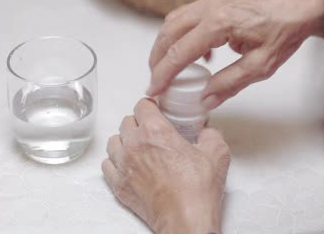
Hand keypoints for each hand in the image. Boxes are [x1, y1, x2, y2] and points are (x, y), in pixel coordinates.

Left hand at [102, 98, 230, 233]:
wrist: (186, 218)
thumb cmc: (196, 190)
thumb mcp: (217, 153)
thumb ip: (211, 135)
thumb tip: (207, 132)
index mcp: (155, 131)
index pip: (142, 105)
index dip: (151, 106)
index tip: (157, 110)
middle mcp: (134, 145)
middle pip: (126, 122)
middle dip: (139, 122)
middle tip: (152, 129)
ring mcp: (123, 166)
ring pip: (113, 142)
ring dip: (124, 140)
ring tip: (138, 146)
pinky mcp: (119, 185)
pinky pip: (107, 165)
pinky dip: (115, 162)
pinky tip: (128, 164)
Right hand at [147, 0, 323, 108]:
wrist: (307, 4)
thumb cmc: (288, 31)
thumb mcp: (262, 65)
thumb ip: (230, 83)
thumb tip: (205, 99)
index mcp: (219, 22)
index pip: (180, 51)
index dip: (163, 73)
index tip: (153, 90)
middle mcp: (211, 5)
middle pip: (170, 31)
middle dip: (158, 57)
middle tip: (155, 79)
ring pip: (177, 19)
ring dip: (168, 42)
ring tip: (169, 66)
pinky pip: (192, 13)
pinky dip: (185, 32)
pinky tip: (202, 54)